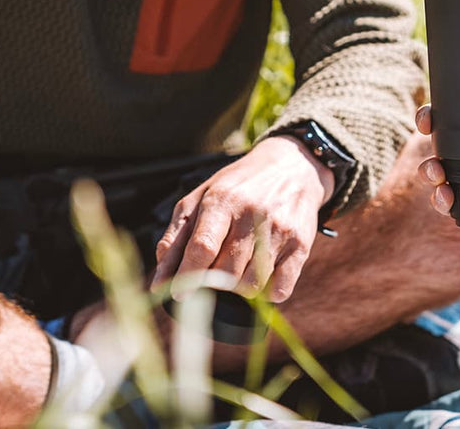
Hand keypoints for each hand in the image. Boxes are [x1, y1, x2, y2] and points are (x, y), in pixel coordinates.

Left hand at [149, 135, 334, 301]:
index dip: (187, 277)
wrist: (291, 166)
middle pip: (226, 272)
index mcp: (222, 200)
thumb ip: (176, 238)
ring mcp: (280, 230)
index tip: (179, 294)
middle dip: (213, 285)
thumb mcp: (201, 199)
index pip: (202, 248)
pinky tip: (261, 277)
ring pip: (252, 284)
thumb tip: (158, 284)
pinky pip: (280, 289)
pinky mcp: (301, 244)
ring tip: (236, 274)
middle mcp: (253, 214)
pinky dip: (267, 293)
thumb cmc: (238, 187)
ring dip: (239, 290)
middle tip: (211, 280)